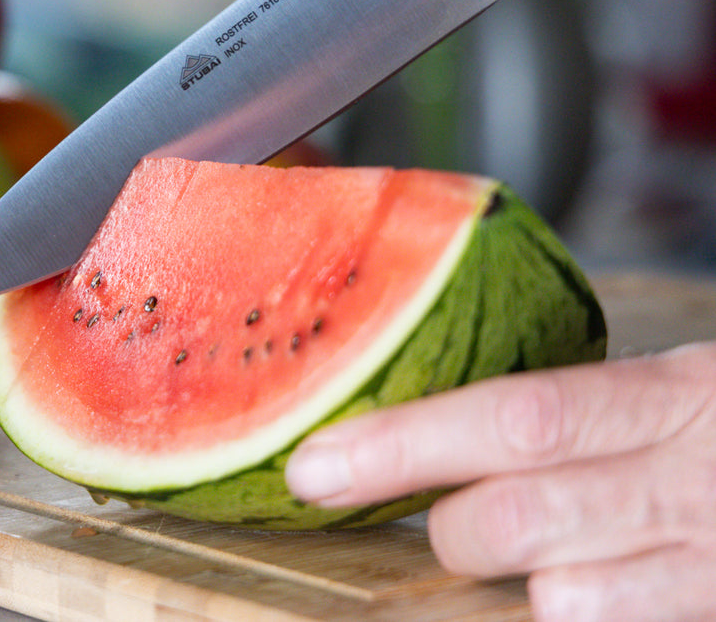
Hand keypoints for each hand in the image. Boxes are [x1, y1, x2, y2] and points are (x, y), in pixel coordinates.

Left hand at [285, 342, 715, 621]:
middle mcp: (698, 478)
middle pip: (518, 520)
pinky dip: (588, 612)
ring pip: (568, 598)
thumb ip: (588, 410)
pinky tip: (580, 592)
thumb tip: (447, 426)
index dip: (404, 443)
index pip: (516, 415)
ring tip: (518, 560)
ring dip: (520, 588)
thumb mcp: (688, 389)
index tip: (312, 465)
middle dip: (450, 529)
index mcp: (675, 397)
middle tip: (435, 518)